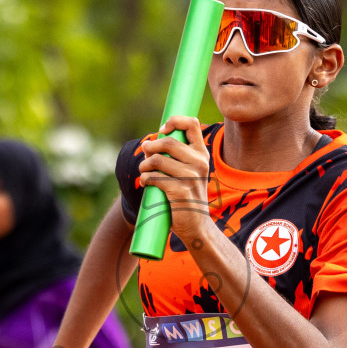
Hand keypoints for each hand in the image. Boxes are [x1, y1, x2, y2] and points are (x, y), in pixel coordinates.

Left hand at [138, 115, 212, 243]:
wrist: (196, 226)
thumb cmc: (187, 197)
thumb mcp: (189, 173)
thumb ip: (175, 157)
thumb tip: (148, 145)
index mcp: (202, 155)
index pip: (193, 124)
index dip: (174, 121)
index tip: (162, 130)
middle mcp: (199, 163)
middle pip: (168, 142)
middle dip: (151, 148)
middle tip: (145, 155)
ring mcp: (191, 177)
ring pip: (157, 160)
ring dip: (144, 166)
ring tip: (144, 172)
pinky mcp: (180, 191)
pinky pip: (154, 177)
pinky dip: (145, 179)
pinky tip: (145, 183)